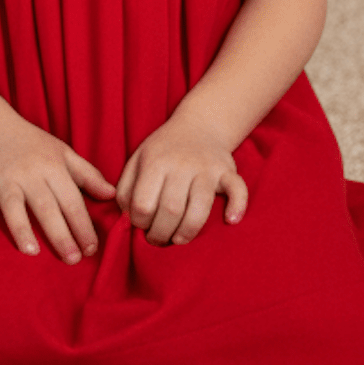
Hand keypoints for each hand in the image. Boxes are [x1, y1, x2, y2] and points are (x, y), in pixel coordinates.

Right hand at [0, 116, 115, 263]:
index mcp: (52, 167)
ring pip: (13, 205)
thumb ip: (88, 175)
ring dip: (22, 228)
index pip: (72, 200)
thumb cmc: (34, 146)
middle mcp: (29, 173)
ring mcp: (4, 178)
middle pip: (46, 207)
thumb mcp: (64, 154)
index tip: (91, 248)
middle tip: (72, 260)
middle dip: (60, 234)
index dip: (83, 225)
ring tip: (32, 252)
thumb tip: (112, 195)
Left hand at [115, 114, 248, 246]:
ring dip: (188, 232)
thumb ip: (125, 189)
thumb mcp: (136, 161)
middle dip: (161, 234)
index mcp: (155, 162)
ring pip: (200, 208)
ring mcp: (207, 167)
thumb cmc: (163, 151)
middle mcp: (181, 164)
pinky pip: (237, 189)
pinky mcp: (228, 171)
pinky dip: (237, 206)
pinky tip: (230, 220)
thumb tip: (126, 219)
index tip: (142, 226)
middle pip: (170, 210)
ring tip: (179, 238)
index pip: (142, 204)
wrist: (199, 125)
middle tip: (158, 239)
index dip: (139, 223)